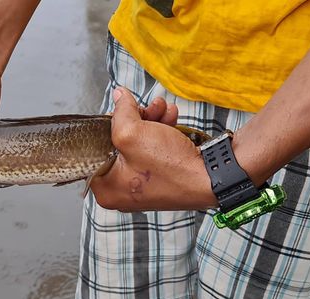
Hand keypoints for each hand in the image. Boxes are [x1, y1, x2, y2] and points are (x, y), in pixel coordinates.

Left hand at [90, 87, 216, 211]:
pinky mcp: (162, 179)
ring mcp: (144, 186)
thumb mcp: (133, 133)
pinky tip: (172, 118)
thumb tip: (117, 96)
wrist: (213, 177)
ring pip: (139, 143)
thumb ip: (120, 112)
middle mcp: (122, 191)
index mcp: (106, 189)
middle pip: (118, 144)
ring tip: (164, 109)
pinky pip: (155, 150)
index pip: (95, 150)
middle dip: (135, 119)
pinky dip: (163, 132)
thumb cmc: (171, 167)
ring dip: (152, 121)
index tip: (120, 112)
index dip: (108, 126)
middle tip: (146, 107)